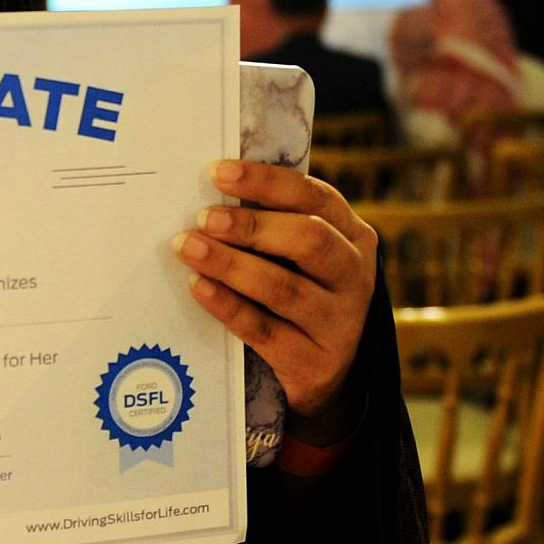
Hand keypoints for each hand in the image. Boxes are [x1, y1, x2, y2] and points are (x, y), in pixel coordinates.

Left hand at [171, 161, 376, 441]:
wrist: (326, 371)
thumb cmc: (302, 292)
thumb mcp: (303, 257)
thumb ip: (274, 225)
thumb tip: (211, 193)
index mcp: (353, 236)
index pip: (315, 196)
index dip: (266, 182)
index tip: (219, 172)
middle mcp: (354, 275)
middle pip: (309, 240)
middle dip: (253, 224)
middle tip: (205, 217)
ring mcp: (338, 322)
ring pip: (283, 287)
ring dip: (231, 264)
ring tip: (189, 247)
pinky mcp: (313, 362)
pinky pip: (263, 330)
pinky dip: (228, 305)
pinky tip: (198, 287)